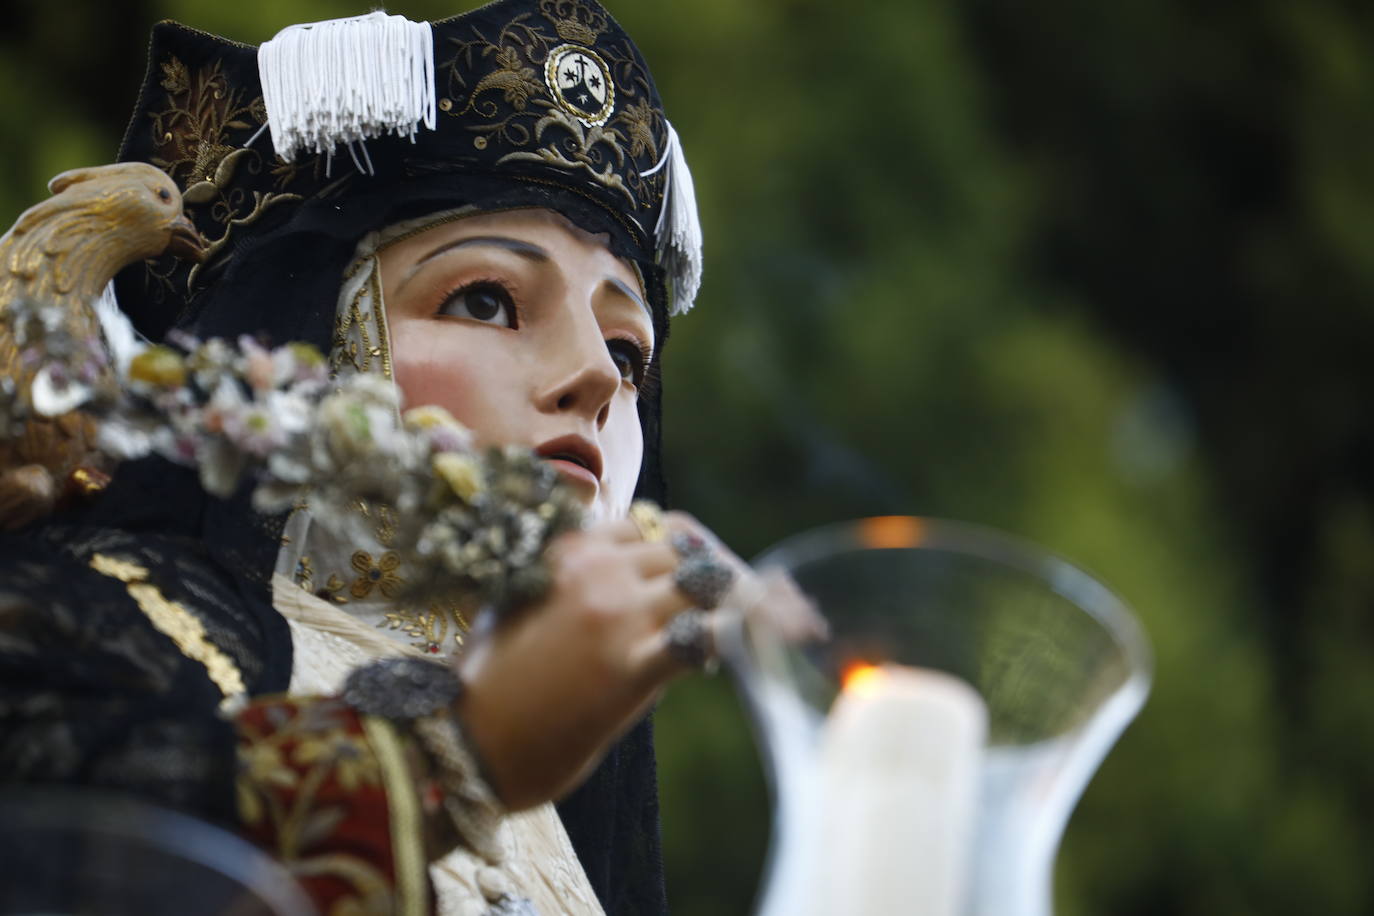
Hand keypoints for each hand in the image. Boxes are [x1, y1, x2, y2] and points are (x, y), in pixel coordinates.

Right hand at [453, 511, 713, 809]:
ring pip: (704, 586)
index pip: (652, 525)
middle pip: (685, 552)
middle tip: (717, 613)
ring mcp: (615, 616)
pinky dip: (722, 641)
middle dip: (710, 579)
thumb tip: (624, 579)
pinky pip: (701, 636)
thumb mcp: (520, 601)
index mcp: (569, 549)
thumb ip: (569, 578)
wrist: (470, 743)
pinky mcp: (631, 668)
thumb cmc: (492, 679)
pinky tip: (714, 661)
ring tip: (719, 640)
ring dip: (723, 608)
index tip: (687, 578)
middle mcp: (596, 570)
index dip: (680, 550)